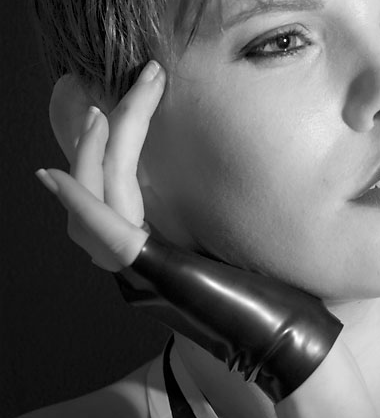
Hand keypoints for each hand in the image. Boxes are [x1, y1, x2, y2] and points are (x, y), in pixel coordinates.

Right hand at [37, 61, 341, 401]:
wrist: (283, 338)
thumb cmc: (266, 292)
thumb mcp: (225, 243)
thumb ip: (200, 218)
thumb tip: (203, 179)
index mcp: (152, 247)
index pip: (117, 186)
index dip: (112, 141)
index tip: (129, 93)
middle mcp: (136, 258)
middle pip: (103, 183)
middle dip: (112, 128)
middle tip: (138, 79)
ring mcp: (138, 268)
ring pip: (100, 198)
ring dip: (97, 150)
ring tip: (106, 109)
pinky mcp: (151, 272)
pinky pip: (104, 235)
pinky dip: (78, 204)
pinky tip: (58, 177)